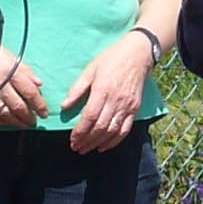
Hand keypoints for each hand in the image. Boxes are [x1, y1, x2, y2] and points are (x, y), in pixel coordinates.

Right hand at [0, 22, 46, 127]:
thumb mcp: (7, 54)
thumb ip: (24, 70)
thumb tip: (38, 84)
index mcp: (9, 70)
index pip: (29, 92)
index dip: (39, 104)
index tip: (44, 112)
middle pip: (18, 106)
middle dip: (29, 117)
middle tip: (35, 121)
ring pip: (5, 114)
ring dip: (17, 122)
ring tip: (24, 124)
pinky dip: (0, 122)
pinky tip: (7, 123)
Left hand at [61, 35, 153, 152]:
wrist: (137, 54)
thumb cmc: (111, 59)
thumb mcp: (90, 70)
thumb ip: (77, 89)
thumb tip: (64, 106)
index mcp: (102, 90)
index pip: (90, 116)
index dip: (80, 131)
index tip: (72, 139)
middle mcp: (116, 100)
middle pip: (100, 127)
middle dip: (87, 140)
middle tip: (76, 147)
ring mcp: (127, 106)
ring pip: (112, 131)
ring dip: (98, 143)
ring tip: (86, 149)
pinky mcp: (135, 109)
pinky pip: (125, 130)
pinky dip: (114, 141)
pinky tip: (104, 146)